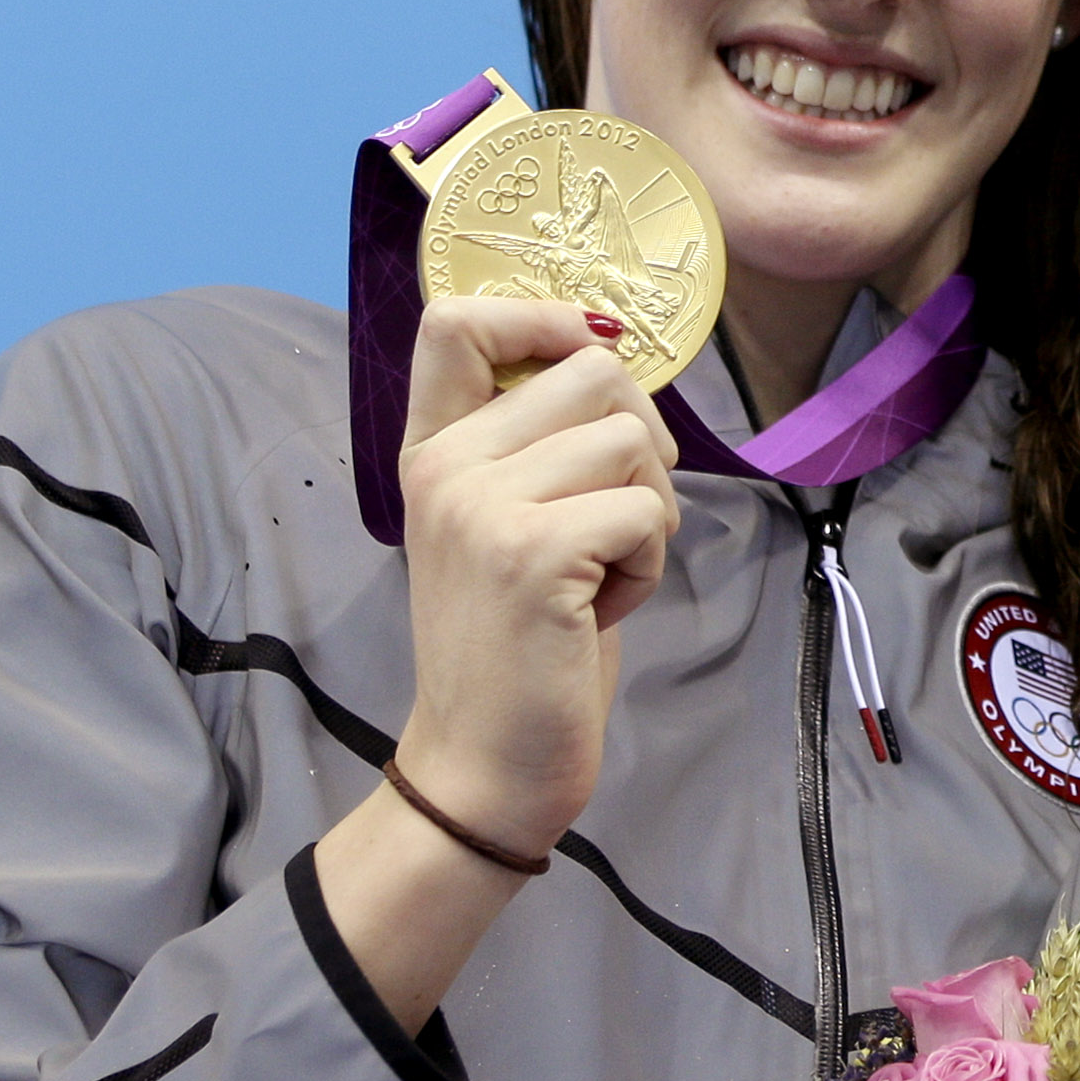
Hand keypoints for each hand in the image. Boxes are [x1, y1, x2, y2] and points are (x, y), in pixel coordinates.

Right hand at [392, 296, 683, 857]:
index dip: (547, 316)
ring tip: (599, 574)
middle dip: (641, 443)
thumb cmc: (522, 645)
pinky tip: (600, 609)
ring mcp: (479, 505)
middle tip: (614, 522)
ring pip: (631, 442)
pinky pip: (645, 513)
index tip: (593, 356)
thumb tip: (614, 354)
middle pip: (593, 372)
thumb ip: (540, 444)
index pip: (456, 320)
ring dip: (647, 513)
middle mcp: (443, 466)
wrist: (483, 763)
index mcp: (431, 450)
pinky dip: (648, 564)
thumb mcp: (511, 523)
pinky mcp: (531, 552)